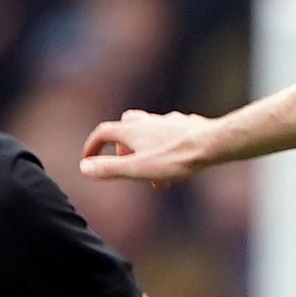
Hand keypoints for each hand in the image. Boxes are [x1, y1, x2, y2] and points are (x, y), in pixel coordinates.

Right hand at [81, 109, 214, 184]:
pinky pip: (169, 134)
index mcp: (131, 130)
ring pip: (148, 131)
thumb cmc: (175, 158)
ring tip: (155, 175)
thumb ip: (110, 169)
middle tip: (128, 167)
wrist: (211, 144)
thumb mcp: (137, 169)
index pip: (103, 133)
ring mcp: (167, 122)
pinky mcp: (186, 125)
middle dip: (121, 147)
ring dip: (145, 151)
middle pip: (124, 127)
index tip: (89, 159)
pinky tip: (176, 159)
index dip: (92, 146)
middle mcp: (147, 121)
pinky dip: (165, 147)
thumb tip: (84, 168)